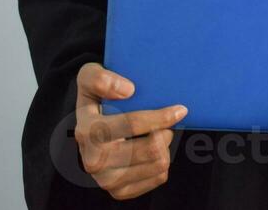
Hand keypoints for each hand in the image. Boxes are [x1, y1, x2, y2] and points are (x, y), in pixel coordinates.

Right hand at [74, 62, 187, 200]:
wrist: (90, 128)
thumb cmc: (97, 97)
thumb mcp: (90, 75)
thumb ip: (101, 77)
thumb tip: (128, 90)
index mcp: (87, 132)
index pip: (132, 125)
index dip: (161, 117)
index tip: (180, 109)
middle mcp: (94, 161)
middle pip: (152, 149)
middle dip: (166, 133)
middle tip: (164, 125)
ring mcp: (106, 180)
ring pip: (158, 164)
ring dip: (165, 147)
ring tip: (157, 136)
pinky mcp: (120, 192)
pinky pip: (158, 178)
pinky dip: (162, 162)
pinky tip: (152, 151)